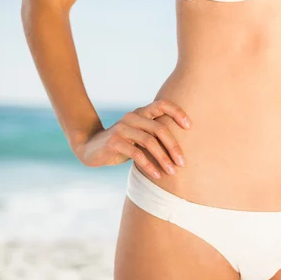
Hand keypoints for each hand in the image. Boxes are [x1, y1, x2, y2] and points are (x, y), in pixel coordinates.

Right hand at [74, 99, 190, 178]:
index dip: (177, 112)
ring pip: (150, 141)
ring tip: (173, 171)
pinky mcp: (114, 141)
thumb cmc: (124, 144)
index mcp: (141, 113)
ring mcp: (122, 128)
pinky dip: (149, 165)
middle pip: (160, 128)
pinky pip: (136, 153)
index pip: (162, 104)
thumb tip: (185, 148)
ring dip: (164, 158)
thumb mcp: (141, 137)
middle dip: (174, 147)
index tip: (190, 126)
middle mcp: (132, 117)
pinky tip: (157, 175)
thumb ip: (157, 136)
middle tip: (183, 162)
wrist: (91, 148)